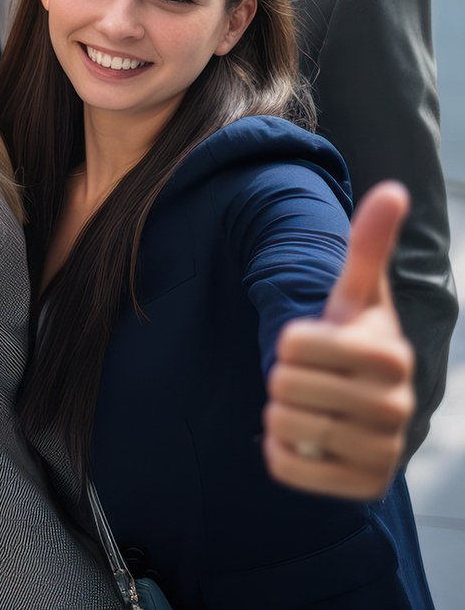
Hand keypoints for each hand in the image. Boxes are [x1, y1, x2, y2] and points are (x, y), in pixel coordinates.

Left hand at [264, 181, 416, 499]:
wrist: (368, 414)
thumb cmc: (354, 344)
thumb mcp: (357, 297)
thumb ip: (369, 246)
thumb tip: (392, 189)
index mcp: (390, 354)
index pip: (294, 342)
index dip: (289, 341)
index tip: (312, 345)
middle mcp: (396, 406)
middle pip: (285, 386)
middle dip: (282, 380)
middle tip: (308, 381)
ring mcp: (382, 451)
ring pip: (284, 427)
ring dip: (280, 415)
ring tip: (308, 408)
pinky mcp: (361, 487)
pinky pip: (286, 467)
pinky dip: (281, 453)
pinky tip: (305, 442)